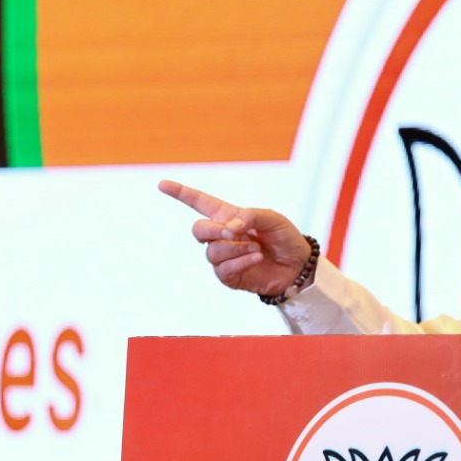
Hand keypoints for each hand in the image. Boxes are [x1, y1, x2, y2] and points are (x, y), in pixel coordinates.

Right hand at [158, 180, 314, 298]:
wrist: (297, 266)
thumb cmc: (284, 238)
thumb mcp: (272, 218)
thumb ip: (249, 216)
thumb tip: (228, 227)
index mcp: (228, 216)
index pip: (199, 202)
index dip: (180, 193)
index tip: (162, 184)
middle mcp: (222, 235)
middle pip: (198, 230)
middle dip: (213, 231)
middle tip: (234, 233)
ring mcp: (224, 257)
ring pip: (211, 251)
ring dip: (235, 248)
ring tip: (257, 249)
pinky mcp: (229, 276)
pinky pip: (222, 269)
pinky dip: (241, 262)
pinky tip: (256, 259)